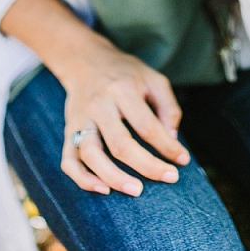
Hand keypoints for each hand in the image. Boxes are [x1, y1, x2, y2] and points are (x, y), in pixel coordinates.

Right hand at [60, 33, 189, 195]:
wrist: (85, 60)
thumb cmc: (125, 73)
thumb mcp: (153, 79)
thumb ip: (168, 107)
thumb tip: (173, 140)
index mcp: (122, 90)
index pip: (146, 125)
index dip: (167, 146)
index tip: (182, 160)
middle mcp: (98, 105)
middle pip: (120, 144)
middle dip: (147, 166)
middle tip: (169, 178)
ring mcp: (80, 119)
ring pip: (91, 155)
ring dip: (114, 178)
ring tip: (137, 190)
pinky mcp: (68, 131)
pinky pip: (69, 161)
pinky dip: (82, 179)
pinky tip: (102, 189)